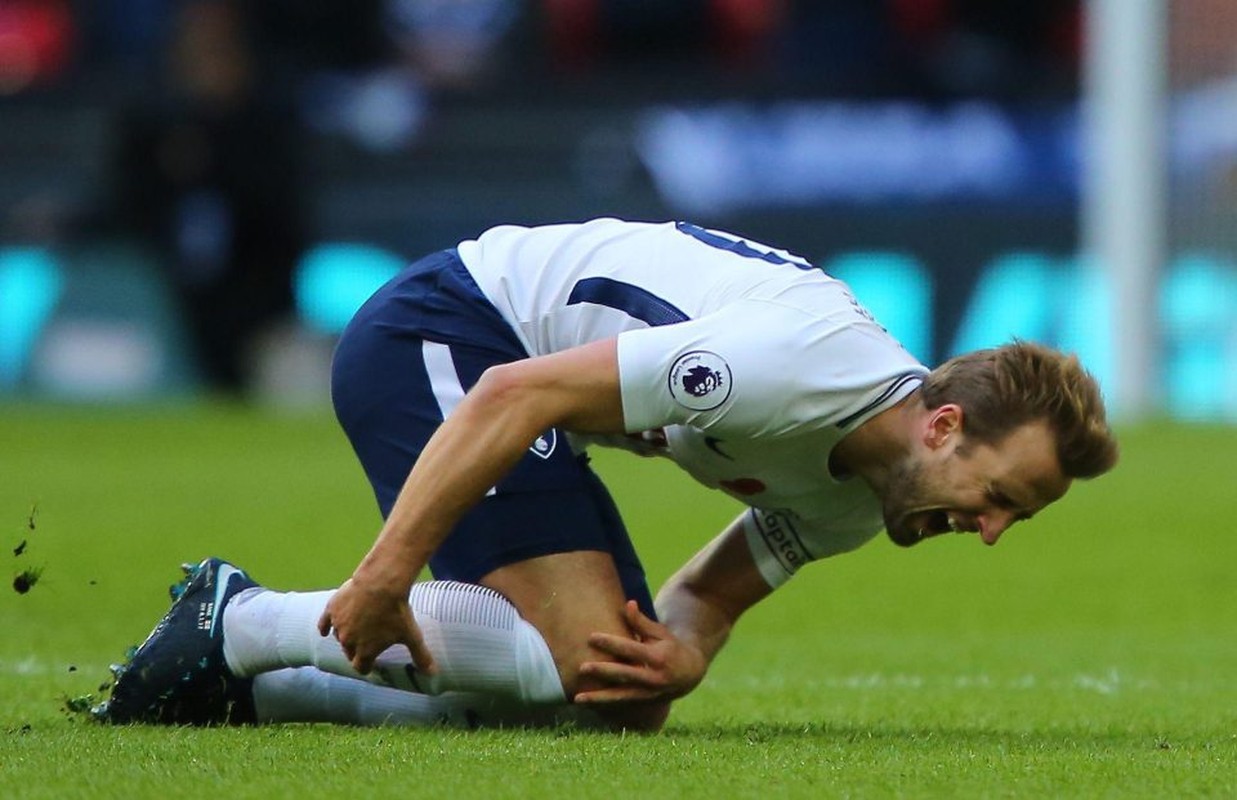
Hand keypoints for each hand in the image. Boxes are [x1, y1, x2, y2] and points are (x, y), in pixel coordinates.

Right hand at [317, 576, 436, 675]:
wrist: (381, 583)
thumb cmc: (397, 611)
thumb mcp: (412, 635)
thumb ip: (421, 656)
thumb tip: (434, 674)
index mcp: (365, 652)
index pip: (361, 668)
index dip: (367, 667)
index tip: (370, 665)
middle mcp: (348, 642)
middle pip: (349, 652)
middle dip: (357, 651)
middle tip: (365, 644)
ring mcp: (338, 625)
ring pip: (338, 636)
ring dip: (345, 636)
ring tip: (354, 630)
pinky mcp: (332, 609)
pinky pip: (324, 622)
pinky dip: (324, 626)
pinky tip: (324, 629)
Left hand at [574, 600, 706, 703]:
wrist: (689, 674)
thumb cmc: (670, 647)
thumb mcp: (660, 633)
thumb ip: (642, 622)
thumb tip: (628, 604)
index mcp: (657, 657)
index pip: (630, 649)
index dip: (611, 643)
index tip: (591, 637)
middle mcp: (653, 678)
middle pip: (624, 674)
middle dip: (603, 672)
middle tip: (582, 667)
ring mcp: (648, 694)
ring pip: (620, 697)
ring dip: (599, 698)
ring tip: (577, 698)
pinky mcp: (643, 703)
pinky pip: (621, 704)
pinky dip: (604, 705)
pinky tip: (586, 703)